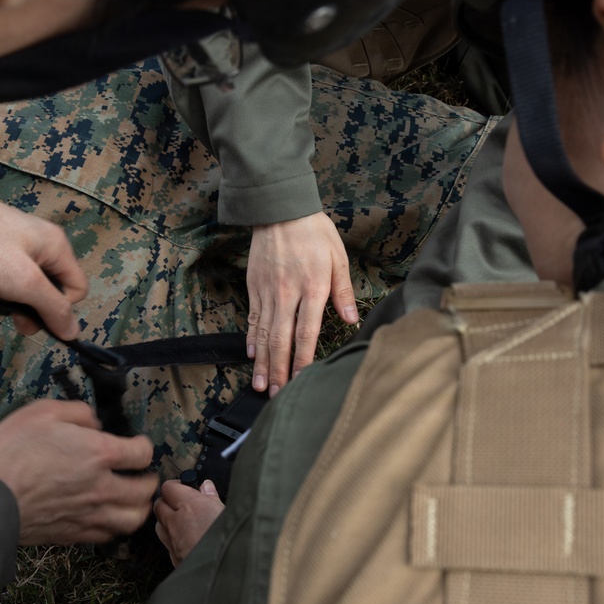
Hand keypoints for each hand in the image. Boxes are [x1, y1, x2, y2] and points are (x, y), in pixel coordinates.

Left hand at [0, 174, 87, 340]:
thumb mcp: (25, 282)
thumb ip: (53, 308)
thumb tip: (73, 332)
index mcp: (56, 247)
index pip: (76, 290)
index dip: (60, 309)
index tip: (37, 317)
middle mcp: (40, 247)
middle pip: (47, 292)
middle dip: (27, 307)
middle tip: (10, 313)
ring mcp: (14, 250)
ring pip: (20, 290)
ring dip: (3, 298)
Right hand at [0, 400, 158, 545]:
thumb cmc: (13, 452)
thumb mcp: (42, 412)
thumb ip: (77, 413)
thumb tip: (94, 424)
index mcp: (99, 453)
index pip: (142, 454)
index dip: (144, 446)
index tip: (137, 444)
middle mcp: (102, 487)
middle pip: (145, 491)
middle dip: (148, 480)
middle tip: (142, 474)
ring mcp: (90, 515)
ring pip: (132, 520)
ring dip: (137, 508)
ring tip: (131, 499)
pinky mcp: (74, 534)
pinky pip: (108, 536)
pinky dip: (114, 527)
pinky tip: (106, 516)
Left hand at [153, 479, 224, 566]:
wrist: (227, 574)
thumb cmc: (231, 543)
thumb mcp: (228, 513)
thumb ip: (213, 498)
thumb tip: (207, 487)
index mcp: (191, 505)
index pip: (169, 487)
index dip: (176, 486)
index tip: (185, 487)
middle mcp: (177, 522)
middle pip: (159, 504)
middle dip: (168, 501)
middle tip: (183, 503)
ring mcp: (173, 542)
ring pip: (159, 524)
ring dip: (167, 520)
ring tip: (184, 522)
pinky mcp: (174, 558)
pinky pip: (166, 543)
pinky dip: (172, 538)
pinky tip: (186, 540)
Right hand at [246, 212, 356, 395]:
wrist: (279, 209)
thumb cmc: (314, 232)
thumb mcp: (337, 256)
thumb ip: (343, 290)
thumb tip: (351, 320)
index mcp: (312, 287)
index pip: (306, 332)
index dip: (304, 359)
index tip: (302, 380)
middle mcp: (287, 293)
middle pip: (281, 339)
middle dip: (279, 369)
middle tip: (277, 393)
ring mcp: (268, 291)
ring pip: (263, 333)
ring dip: (263, 361)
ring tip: (261, 384)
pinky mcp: (255, 286)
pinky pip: (253, 317)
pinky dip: (252, 338)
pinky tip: (253, 355)